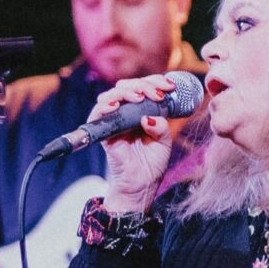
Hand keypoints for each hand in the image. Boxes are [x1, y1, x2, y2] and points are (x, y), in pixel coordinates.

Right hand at [87, 75, 186, 212]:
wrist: (141, 185)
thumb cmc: (152, 163)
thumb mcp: (164, 142)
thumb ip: (160, 126)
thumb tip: (148, 117)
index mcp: (141, 111)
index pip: (144, 87)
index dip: (155, 82)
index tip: (170, 86)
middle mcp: (126, 112)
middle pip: (127, 86)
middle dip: (143, 85)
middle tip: (157, 93)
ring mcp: (113, 121)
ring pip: (112, 95)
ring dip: (126, 92)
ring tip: (140, 98)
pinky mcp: (103, 132)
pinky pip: (97, 114)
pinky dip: (104, 106)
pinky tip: (115, 106)